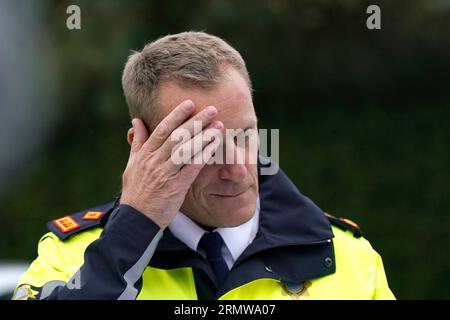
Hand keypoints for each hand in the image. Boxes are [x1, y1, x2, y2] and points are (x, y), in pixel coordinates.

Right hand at [120, 100, 222, 228]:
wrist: (136, 220)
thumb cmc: (135, 193)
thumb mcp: (131, 165)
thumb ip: (137, 143)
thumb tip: (136, 121)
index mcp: (144, 155)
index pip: (161, 130)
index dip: (176, 115)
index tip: (190, 104)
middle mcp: (154, 161)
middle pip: (177, 136)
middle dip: (195, 121)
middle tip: (212, 109)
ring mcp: (165, 174)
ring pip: (186, 150)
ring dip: (204, 136)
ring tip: (219, 125)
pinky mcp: (176, 187)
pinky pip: (192, 167)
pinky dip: (204, 155)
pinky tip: (215, 146)